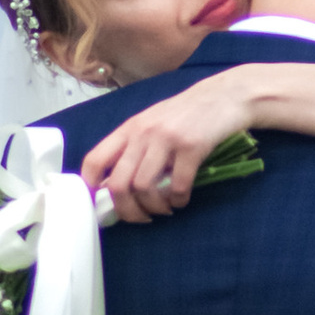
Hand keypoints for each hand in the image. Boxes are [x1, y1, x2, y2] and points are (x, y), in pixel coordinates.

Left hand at [81, 63, 314, 217]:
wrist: (225, 97)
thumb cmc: (188, 114)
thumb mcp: (153, 124)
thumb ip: (134, 148)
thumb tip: (115, 184)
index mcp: (129, 129)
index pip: (95, 160)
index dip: (90, 187)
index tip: (99, 204)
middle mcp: (142, 133)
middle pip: (118, 184)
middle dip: (127, 211)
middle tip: (141, 217)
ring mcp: (166, 139)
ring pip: (144, 189)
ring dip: (154, 208)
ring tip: (165, 209)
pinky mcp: (191, 148)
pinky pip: (177, 186)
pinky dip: (178, 200)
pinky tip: (182, 199)